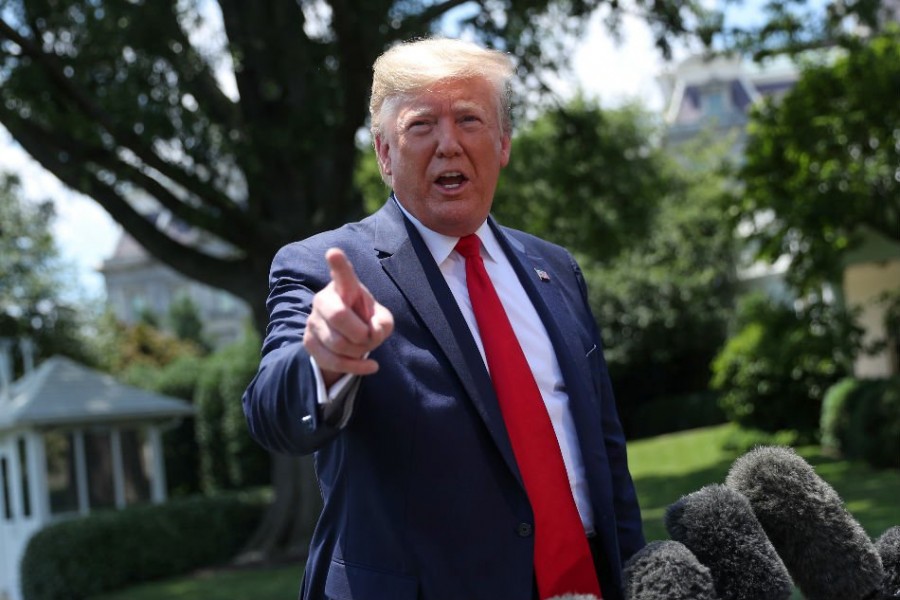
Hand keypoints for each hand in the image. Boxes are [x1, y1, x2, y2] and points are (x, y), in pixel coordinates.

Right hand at [303, 248, 393, 386]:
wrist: (347, 339)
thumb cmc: (366, 321)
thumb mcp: (382, 320)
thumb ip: (383, 323)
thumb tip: (372, 333)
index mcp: (344, 287)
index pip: (342, 274)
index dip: (338, 264)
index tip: (334, 252)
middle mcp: (324, 299)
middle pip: (338, 316)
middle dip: (360, 333)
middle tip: (369, 337)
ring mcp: (313, 321)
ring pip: (338, 343)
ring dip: (360, 351)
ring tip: (365, 347)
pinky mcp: (309, 342)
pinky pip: (333, 361)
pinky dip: (356, 367)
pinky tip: (370, 366)